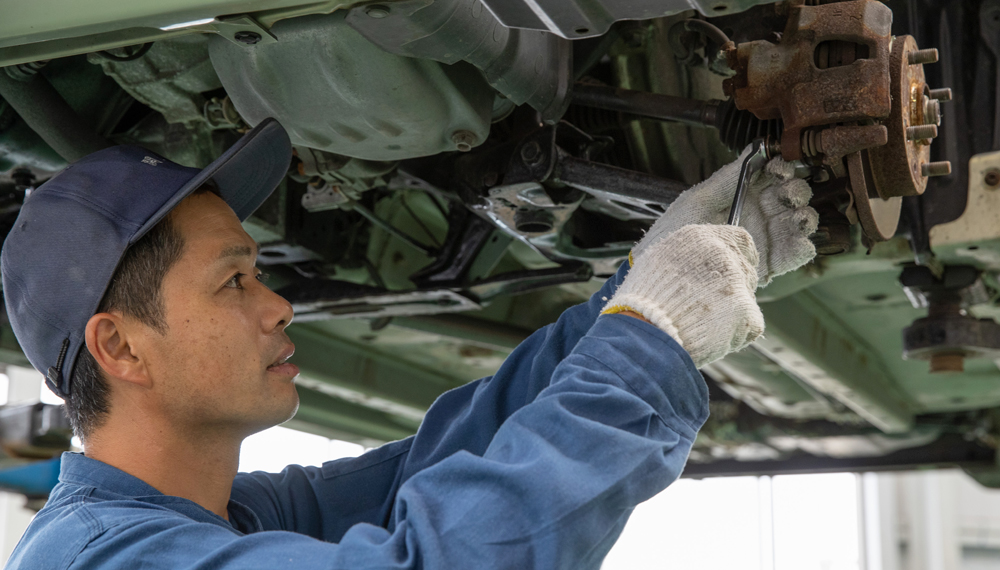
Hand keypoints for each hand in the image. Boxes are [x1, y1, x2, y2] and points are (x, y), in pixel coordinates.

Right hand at [603, 224, 764, 367]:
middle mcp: (720, 254)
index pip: (739, 239)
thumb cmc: (643, 303)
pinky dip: (736, 334)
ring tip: (702, 322)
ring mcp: (735, 282)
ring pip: (747, 297)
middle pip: (746, 268)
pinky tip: (712, 336)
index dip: (737, 258)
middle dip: (734, 288)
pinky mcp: (744, 310)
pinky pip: (750, 324)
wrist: (645, 331)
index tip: (731, 273)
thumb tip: (694, 260)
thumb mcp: (656, 263)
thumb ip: (683, 256)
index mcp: (698, 239)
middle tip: (710, 306)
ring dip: (732, 311)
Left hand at [632, 145, 818, 285]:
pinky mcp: (766, 265)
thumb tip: (751, 151)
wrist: (668, 274)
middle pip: (789, 198)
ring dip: (804, 218)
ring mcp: (763, 240)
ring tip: (799, 218)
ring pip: (796, 224)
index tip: (781, 168)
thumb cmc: (673, 235)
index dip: (781, 169)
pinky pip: (792, 256)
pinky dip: (802, 248)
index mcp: (740, 196)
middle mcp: (755, 216)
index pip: (770, 177)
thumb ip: (727, 179)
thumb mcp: (697, 201)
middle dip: (795, 192)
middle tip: (790, 194)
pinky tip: (799, 241)